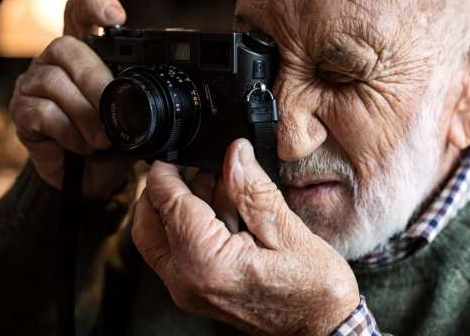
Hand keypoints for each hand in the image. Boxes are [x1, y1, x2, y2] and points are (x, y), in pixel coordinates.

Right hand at [9, 0, 130, 198]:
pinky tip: (83, 146)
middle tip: (117, 110)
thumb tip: (174, 98)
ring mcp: (35, 82)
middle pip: (68, 47)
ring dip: (85, 113)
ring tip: (104, 139)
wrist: (93, 177)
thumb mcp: (136, 114)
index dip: (94, 5)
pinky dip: (68, 132)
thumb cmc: (116, 136)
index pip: (81, 12)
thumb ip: (144, 96)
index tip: (116, 16)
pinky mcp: (22, 111)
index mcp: (88, 51)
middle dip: (97, 80)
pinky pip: (42, 112)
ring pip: (54, 81)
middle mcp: (56, 59)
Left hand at [132, 139, 359, 335]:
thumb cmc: (314, 290)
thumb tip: (234, 153)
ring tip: (224, 188)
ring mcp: (190, 290)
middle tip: (196, 167)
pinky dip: (191, 228)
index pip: (168, 204)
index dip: (169, 171)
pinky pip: (178, 252)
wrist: (322, 329)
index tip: (179, 151)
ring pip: (160, 238)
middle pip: (148, 224)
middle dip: (166, 190)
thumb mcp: (288, 230)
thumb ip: (253, 190)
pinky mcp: (198, 292)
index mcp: (206, 262)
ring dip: (181, 208)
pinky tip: (227, 212)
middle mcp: (188, 281)